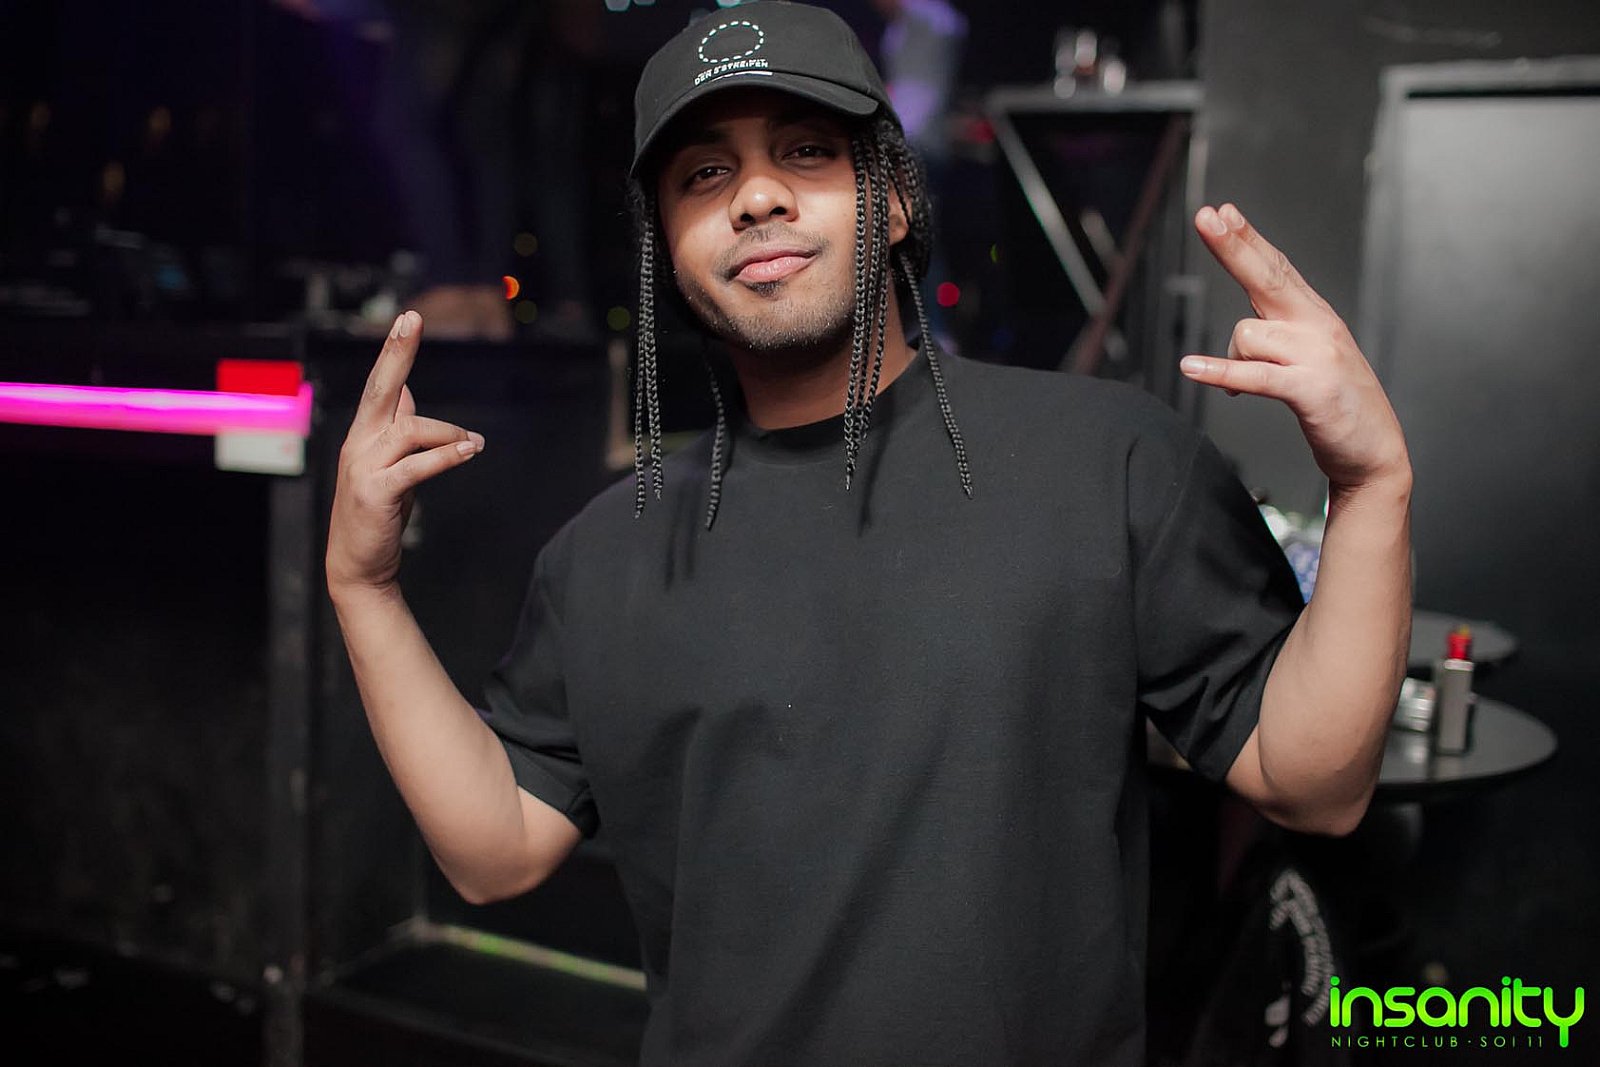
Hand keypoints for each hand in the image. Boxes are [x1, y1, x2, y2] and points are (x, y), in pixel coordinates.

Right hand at [326, 310, 484, 597]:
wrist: (358, 565)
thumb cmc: (379, 514)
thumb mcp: (390, 466)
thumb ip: (397, 431)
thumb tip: (406, 394)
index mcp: (364, 435)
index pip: (382, 386)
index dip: (395, 352)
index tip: (408, 319)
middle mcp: (359, 444)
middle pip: (380, 388)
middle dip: (397, 352)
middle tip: (411, 320)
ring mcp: (364, 467)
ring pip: (409, 429)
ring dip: (448, 432)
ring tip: (474, 443)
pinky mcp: (376, 492)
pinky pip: (416, 465)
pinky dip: (446, 456)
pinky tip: (469, 451)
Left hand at [1182, 203, 1409, 492]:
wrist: (1374, 452)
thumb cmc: (1335, 405)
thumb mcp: (1305, 362)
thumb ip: (1274, 341)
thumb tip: (1237, 338)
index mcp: (1314, 316)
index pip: (1277, 268)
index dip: (1248, 239)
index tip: (1222, 213)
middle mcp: (1317, 326)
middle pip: (1268, 276)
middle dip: (1235, 244)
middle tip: (1207, 217)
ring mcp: (1317, 354)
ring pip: (1248, 334)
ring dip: (1232, 360)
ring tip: (1244, 384)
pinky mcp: (1311, 388)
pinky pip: (1255, 374)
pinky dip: (1222, 372)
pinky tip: (1191, 369)